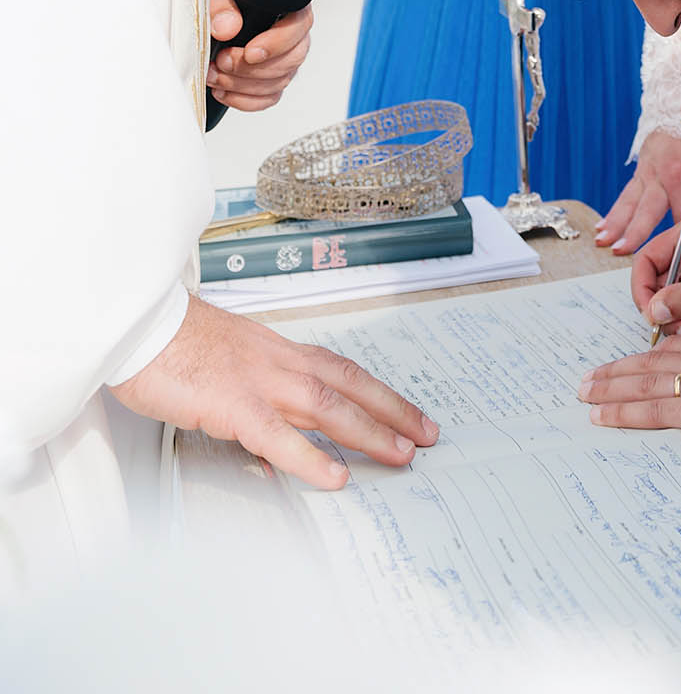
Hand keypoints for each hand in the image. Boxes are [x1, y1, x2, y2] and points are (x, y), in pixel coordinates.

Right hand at [110, 296, 438, 488]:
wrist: (136, 322)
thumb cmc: (170, 343)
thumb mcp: (224, 366)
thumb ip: (254, 401)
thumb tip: (272, 449)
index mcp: (275, 351)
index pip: (340, 370)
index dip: (376, 391)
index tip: (405, 411)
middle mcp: (277, 361)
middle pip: (348, 383)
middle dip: (392, 410)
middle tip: (425, 435)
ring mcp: (257, 380)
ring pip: (327, 405)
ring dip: (369, 431)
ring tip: (399, 455)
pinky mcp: (231, 403)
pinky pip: (277, 434)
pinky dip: (309, 456)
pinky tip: (333, 477)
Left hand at [207, 0, 311, 113]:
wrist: (212, 11)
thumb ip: (220, 6)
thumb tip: (228, 28)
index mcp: (287, 5)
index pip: (300, 25)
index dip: (278, 43)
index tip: (249, 52)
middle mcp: (292, 34)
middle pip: (292, 59)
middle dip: (252, 68)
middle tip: (221, 61)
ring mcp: (284, 59)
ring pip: (279, 82)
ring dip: (242, 84)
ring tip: (213, 75)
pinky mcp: (271, 80)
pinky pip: (269, 98)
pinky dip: (244, 100)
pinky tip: (222, 91)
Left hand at [578, 336, 680, 441]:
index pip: (679, 350)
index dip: (650, 354)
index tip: (630, 360)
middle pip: (651, 363)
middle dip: (619, 370)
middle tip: (591, 377)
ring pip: (642, 383)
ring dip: (609, 388)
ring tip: (584, 392)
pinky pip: (651, 411)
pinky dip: (621, 413)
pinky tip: (600, 416)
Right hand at [595, 126, 680, 253]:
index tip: (679, 260)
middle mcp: (661, 175)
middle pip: (648, 210)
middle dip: (635, 233)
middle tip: (622, 252)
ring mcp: (648, 171)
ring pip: (629, 202)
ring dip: (615, 223)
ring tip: (603, 241)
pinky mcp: (641, 168)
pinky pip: (626, 193)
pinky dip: (614, 210)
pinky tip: (602, 226)